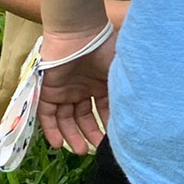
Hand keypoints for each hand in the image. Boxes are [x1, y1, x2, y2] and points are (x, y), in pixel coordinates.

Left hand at [36, 24, 116, 154]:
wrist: (80, 32)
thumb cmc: (103, 49)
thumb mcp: (119, 74)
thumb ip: (123, 95)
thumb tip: (136, 117)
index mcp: (100, 85)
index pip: (102, 112)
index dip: (106, 127)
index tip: (111, 142)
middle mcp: (82, 90)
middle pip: (82, 119)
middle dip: (88, 135)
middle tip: (91, 150)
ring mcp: (64, 90)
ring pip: (65, 119)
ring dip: (71, 136)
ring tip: (78, 150)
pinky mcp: (47, 90)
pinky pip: (47, 114)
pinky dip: (51, 129)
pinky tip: (59, 144)